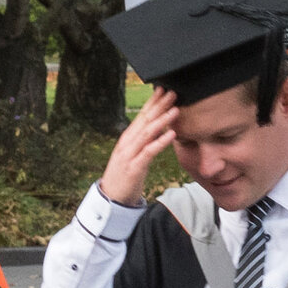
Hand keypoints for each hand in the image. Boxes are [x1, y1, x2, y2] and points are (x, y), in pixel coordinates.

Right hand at [99, 89, 182, 207]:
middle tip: (173, 92)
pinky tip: (172, 134)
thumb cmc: (125, 175)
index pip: (142, 115)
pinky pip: (149, 152)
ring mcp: (130, 154)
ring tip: (175, 110)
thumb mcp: (134, 154)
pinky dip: (161, 142)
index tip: (163, 89)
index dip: (153, 102)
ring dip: (162, 120)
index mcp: (128, 138)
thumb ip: (144, 141)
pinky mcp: (134, 167)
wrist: (111, 197)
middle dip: (159, 105)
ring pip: (147, 133)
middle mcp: (127, 142)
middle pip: (145, 120)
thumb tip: (159, 128)